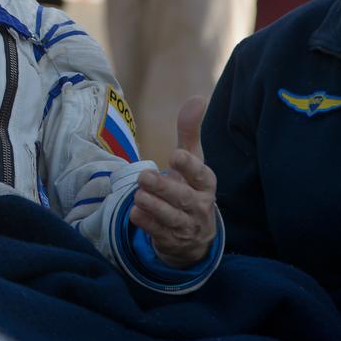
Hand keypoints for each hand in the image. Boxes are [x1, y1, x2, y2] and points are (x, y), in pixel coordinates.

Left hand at [130, 95, 217, 266]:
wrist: (193, 237)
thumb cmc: (190, 188)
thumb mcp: (193, 161)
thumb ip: (190, 132)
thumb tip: (197, 98)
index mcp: (206, 185)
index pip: (202, 175)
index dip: (190, 166)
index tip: (175, 155)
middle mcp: (199, 206)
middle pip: (184, 198)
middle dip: (164, 187)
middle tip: (144, 176)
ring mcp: (185, 226)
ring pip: (170, 218)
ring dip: (153, 206)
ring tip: (138, 194)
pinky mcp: (170, 241)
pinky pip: (158, 233)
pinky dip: (146, 223)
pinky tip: (135, 213)